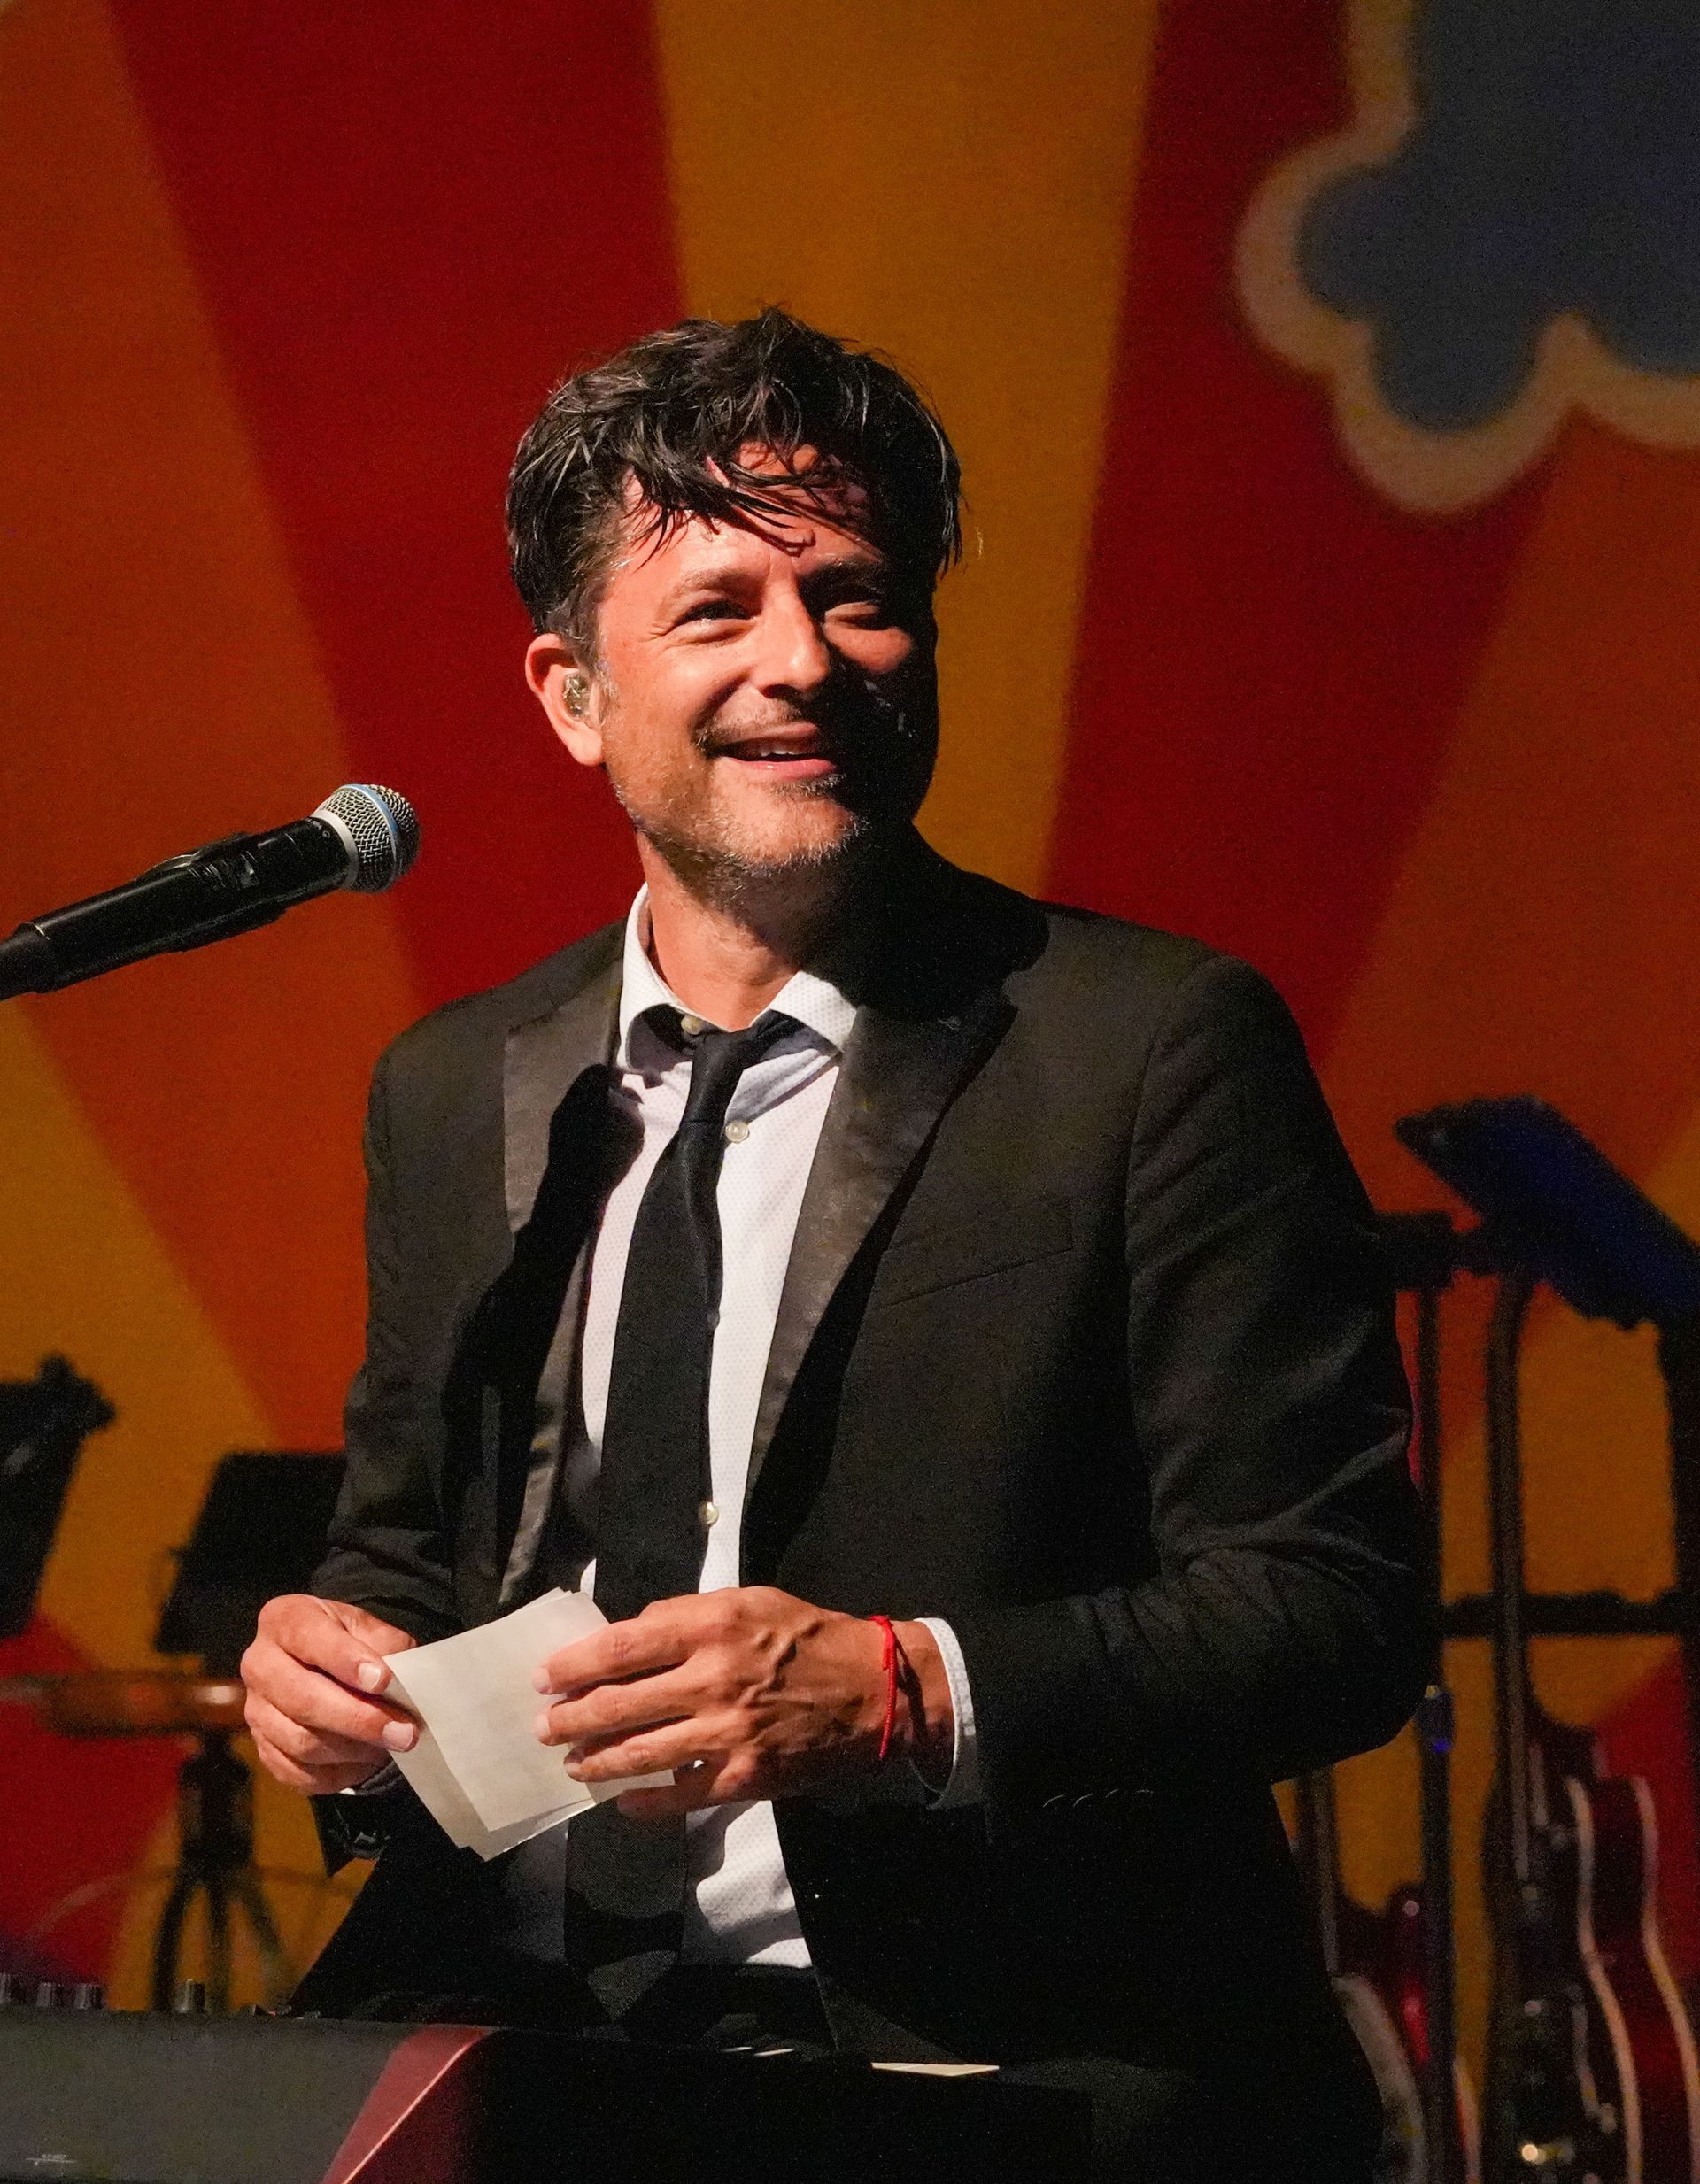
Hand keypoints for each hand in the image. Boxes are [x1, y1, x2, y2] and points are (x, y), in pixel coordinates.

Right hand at [241, 1593, 420, 1793]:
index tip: (383, 1680)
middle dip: (358, 1719)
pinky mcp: (263, 1750)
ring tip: (391, 1744)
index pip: (309, 1638)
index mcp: (284, 1620)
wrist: (330, 1668)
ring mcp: (256, 1711)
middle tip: (403, 1732)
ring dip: (353, 1749)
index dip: (346, 1660)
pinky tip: (366, 1760)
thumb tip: (398, 1683)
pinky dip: (338, 1772)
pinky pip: (298, 1772)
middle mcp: (259, 1664)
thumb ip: (383, 1647)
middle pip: (302, 1699)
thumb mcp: (370, 1629)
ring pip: (300, 1741)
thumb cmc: (352, 1643)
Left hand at [531, 1587, 952, 1817]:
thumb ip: (688, 1614)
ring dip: (596, 1760)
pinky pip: (679, 1795)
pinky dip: (645, 1801)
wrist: (872, 1692)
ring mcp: (726, 1733)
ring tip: (571, 1762)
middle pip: (619, 1703)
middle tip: (544, 1727)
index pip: (622, 1646)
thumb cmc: (807, 1637)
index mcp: (713, 1626)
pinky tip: (623, 1800)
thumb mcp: (751, 1601)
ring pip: (640, 1754)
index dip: (575, 1664)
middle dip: (571, 1718)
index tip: (546, 1677)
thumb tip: (631, 1634)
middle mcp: (713, 1679)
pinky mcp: (743, 1776)